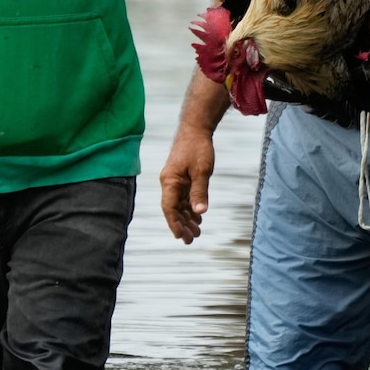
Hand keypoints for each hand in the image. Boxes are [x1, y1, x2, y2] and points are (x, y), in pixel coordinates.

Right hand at [160, 124, 216, 243]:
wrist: (195, 129)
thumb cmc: (197, 148)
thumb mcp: (201, 171)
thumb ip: (200, 191)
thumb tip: (200, 212)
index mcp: (169, 181)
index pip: (168, 208)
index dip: (174, 224)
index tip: (180, 237)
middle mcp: (169, 183)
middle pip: (173, 209)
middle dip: (181, 225)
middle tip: (191, 240)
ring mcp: (175, 181)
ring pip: (178, 205)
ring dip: (186, 218)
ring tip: (196, 232)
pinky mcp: (182, 178)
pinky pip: (183, 198)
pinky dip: (189, 208)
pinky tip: (197, 217)